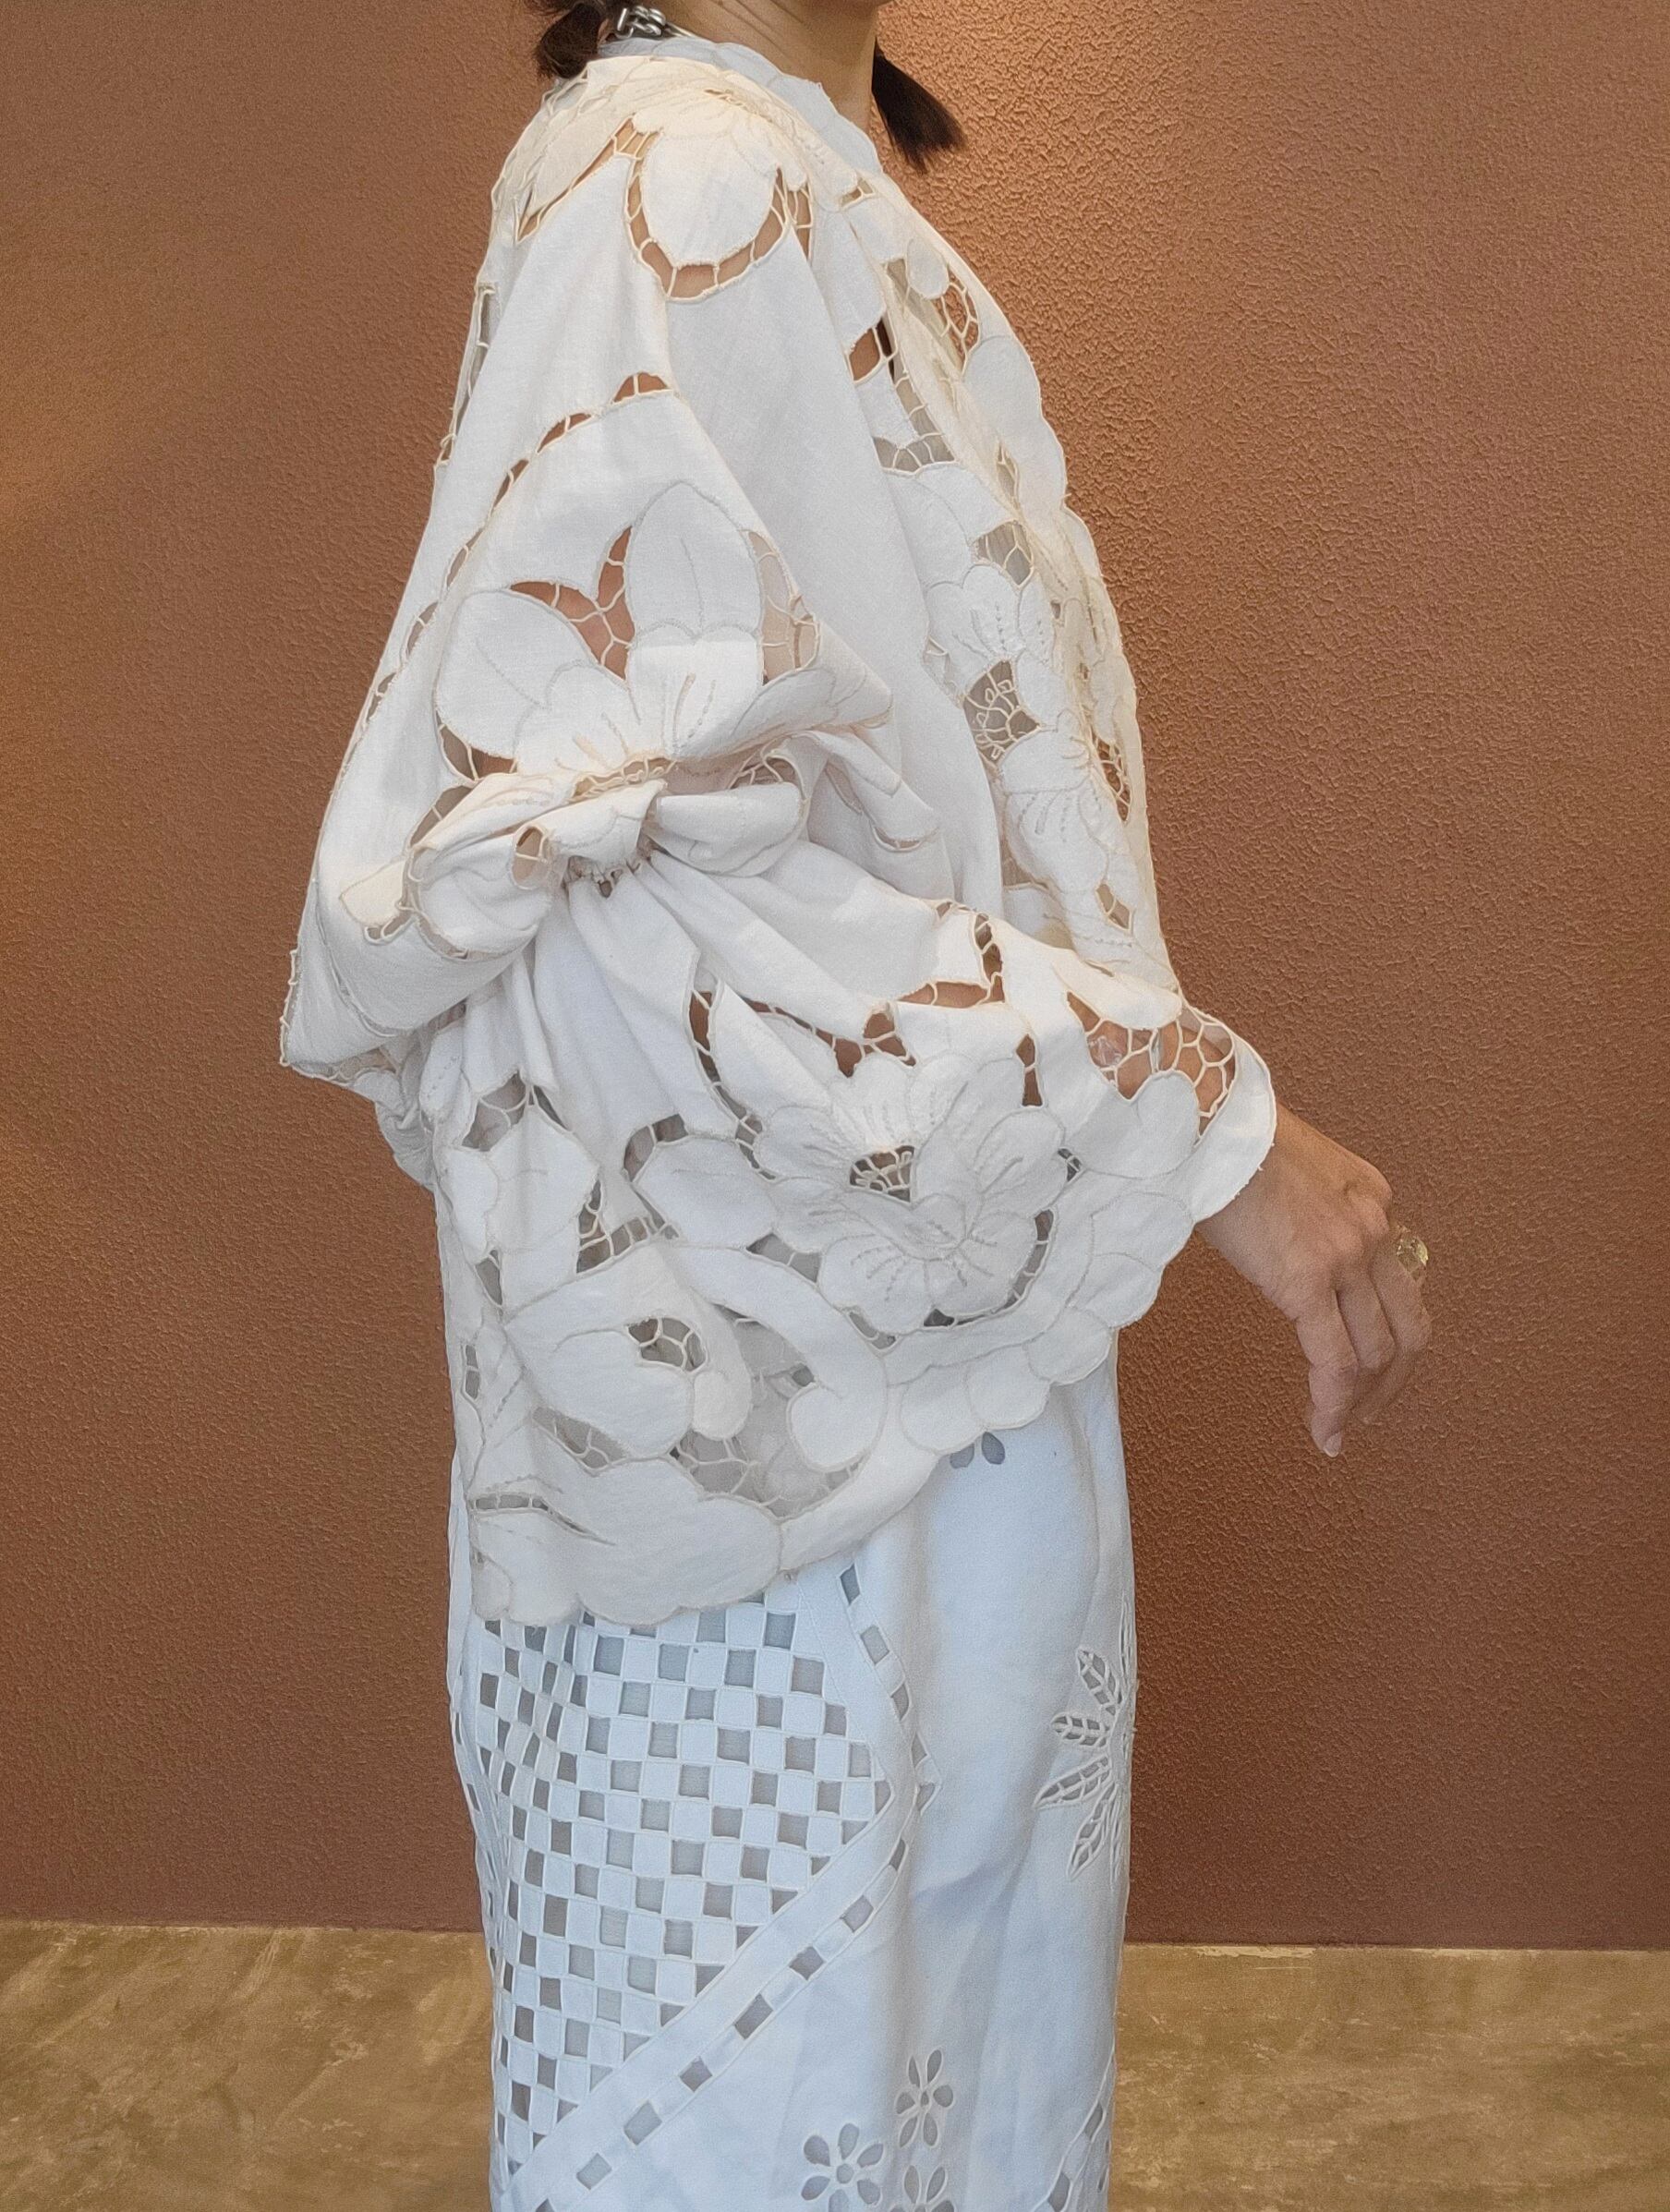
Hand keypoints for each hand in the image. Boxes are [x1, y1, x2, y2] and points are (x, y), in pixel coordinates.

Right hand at [1196, 1101, 1430, 1456]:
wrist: (1205, 1118)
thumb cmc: (1223, 1135)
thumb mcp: (1287, 1165)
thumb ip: (1301, 1206)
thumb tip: (1278, 1238)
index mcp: (1370, 1197)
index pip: (1396, 1281)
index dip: (1387, 1332)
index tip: (1366, 1362)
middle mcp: (1373, 1226)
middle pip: (1409, 1326)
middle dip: (1395, 1380)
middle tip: (1370, 1412)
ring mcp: (1347, 1254)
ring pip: (1379, 1352)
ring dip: (1365, 1401)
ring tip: (1340, 1429)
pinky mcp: (1308, 1278)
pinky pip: (1335, 1360)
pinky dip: (1335, 1404)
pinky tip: (1325, 1432)